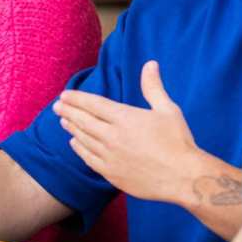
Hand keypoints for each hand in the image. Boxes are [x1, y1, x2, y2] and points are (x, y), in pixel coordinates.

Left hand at [53, 60, 198, 201]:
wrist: (184, 177)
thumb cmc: (178, 141)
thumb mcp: (168, 109)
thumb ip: (153, 87)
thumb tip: (150, 64)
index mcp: (124, 118)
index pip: (93, 104)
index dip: (76, 98)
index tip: (64, 95)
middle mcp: (113, 136)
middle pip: (84, 121)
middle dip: (68, 111)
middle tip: (57, 106)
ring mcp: (110, 157)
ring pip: (84, 139)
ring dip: (72, 128)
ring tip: (64, 121)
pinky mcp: (112, 174)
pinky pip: (89, 159)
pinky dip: (79, 149)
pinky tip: (74, 144)